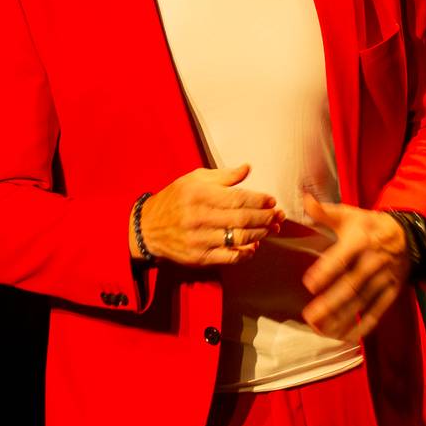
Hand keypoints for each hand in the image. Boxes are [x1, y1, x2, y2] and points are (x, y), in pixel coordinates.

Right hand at [132, 164, 284, 265]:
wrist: (147, 228)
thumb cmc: (174, 200)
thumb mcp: (194, 180)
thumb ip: (223, 176)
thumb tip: (247, 168)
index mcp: (199, 194)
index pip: (238, 198)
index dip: (259, 200)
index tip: (272, 200)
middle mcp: (199, 217)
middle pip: (242, 219)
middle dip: (266, 217)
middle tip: (279, 215)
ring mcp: (200, 239)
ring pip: (239, 238)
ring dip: (261, 234)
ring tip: (272, 228)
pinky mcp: (200, 257)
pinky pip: (230, 256)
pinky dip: (246, 252)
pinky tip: (254, 245)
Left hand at [300, 195, 410, 341]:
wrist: (409, 235)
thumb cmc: (371, 225)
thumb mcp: (350, 214)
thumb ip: (325, 211)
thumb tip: (305, 198)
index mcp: (361, 240)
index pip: (342, 257)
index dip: (326, 271)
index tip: (309, 284)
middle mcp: (374, 262)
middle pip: (352, 286)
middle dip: (331, 303)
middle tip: (310, 316)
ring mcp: (384, 279)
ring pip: (362, 302)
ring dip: (343, 318)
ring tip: (321, 330)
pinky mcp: (392, 292)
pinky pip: (377, 312)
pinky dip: (363, 326)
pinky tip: (345, 336)